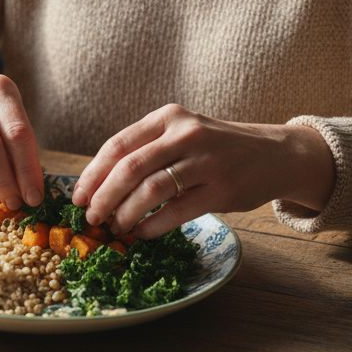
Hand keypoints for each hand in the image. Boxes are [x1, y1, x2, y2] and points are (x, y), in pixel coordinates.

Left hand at [71, 104, 335, 238]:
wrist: (274, 154)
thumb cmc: (216, 148)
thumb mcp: (182, 134)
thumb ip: (147, 151)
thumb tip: (98, 186)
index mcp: (168, 118)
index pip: (118, 145)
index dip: (92, 174)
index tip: (77, 197)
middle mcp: (186, 134)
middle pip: (129, 168)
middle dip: (103, 197)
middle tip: (92, 218)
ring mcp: (206, 162)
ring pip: (150, 191)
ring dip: (126, 214)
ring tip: (116, 227)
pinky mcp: (221, 189)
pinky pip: (176, 212)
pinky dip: (152, 226)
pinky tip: (141, 234)